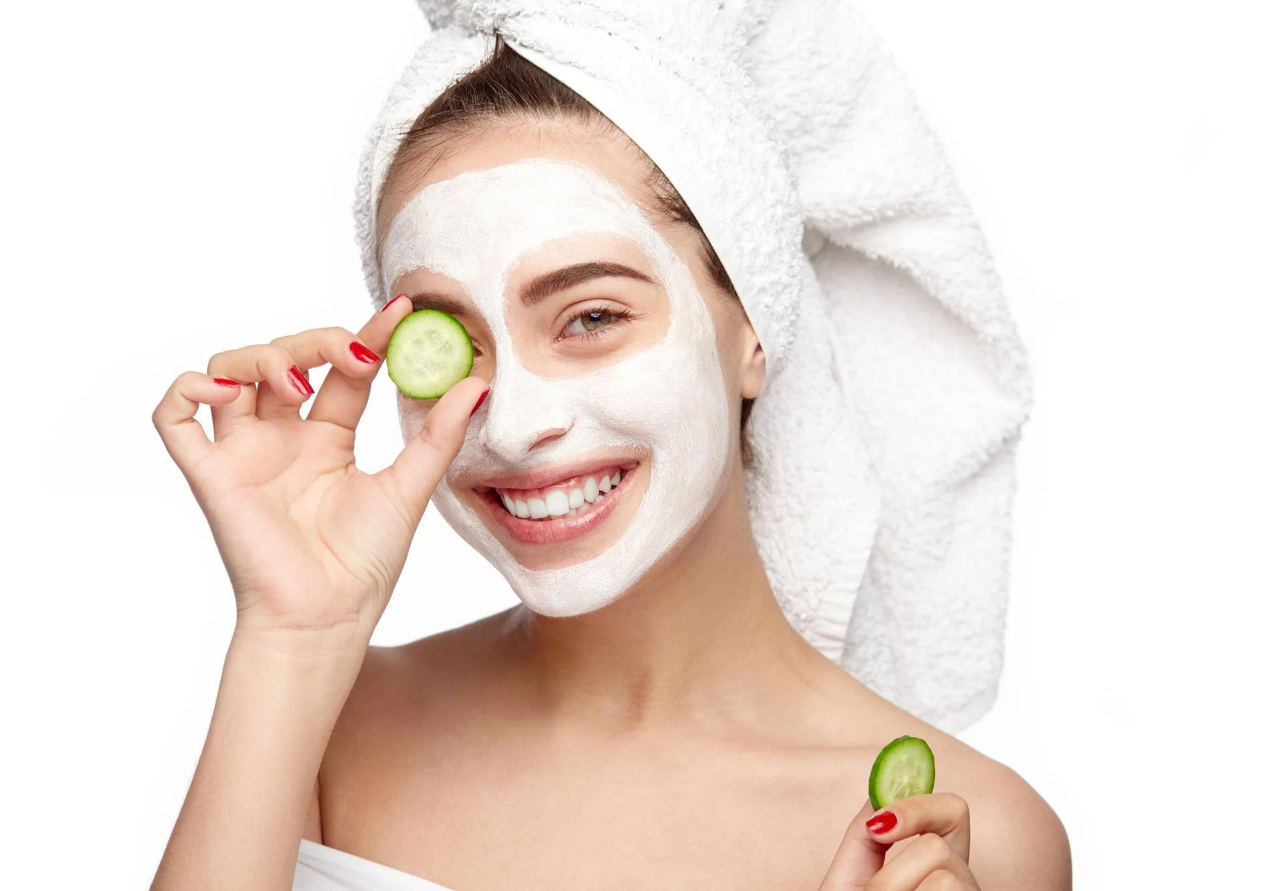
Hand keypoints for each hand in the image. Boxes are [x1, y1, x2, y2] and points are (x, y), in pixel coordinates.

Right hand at [152, 295, 488, 648]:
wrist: (328, 618)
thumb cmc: (364, 565)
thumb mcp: (409, 488)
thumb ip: (438, 435)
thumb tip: (476, 384)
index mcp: (327, 440)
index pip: (342, 370)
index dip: (366, 336)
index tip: (402, 312)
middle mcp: (282, 439)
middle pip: (284, 357)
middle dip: (317, 343)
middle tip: (354, 358)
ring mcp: (244, 453)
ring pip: (229, 370)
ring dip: (263, 359)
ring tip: (300, 388)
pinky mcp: (210, 474)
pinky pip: (173, 417)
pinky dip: (186, 388)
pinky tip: (225, 389)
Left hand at [819, 793, 978, 889]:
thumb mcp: (851, 885)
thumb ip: (864, 841)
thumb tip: (876, 794)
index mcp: (937, 870)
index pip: (952, 813)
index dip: (920, 805)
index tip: (881, 823)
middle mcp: (962, 888)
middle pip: (939, 847)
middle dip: (893, 874)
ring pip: (941, 876)